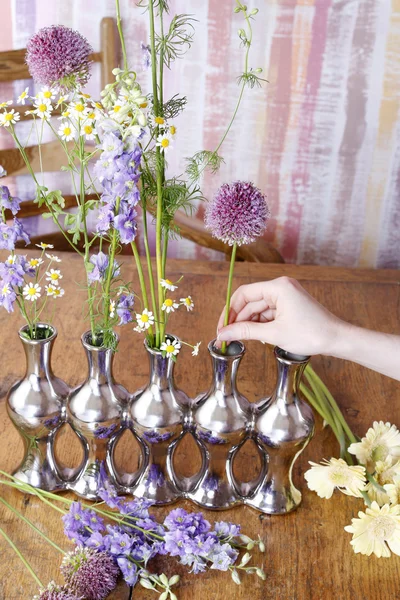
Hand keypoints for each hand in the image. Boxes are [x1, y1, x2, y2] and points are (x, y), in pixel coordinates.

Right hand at [216, 277, 345, 355]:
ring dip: (248, 324)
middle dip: (237, 319)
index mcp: (277, 287)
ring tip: (239, 339)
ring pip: (258, 309)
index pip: (244, 294)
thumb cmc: (310, 334)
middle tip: (226, 337)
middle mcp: (280, 287)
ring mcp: (286, 296)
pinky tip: (254, 337)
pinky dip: (260, 324)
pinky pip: (268, 313)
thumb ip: (245, 332)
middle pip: (250, 301)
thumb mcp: (274, 334)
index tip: (221, 327)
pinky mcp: (289, 305)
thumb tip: (223, 334)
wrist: (337, 339)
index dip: (229, 311)